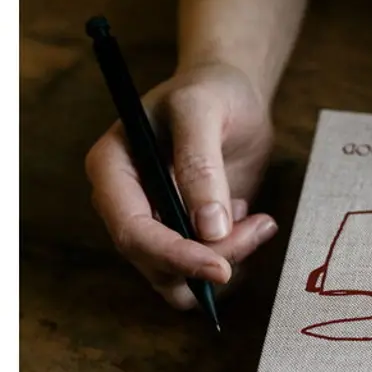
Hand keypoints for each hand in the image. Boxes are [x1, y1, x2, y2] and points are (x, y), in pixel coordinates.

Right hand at [85, 61, 277, 309]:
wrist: (230, 95)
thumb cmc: (210, 91)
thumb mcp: (202, 110)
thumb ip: (201, 165)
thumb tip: (209, 229)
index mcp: (111, 170)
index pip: (133, 232)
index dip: (174, 257)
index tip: (220, 268)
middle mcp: (124, 205)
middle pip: (155, 264)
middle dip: (211, 258)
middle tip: (258, 228)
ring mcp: (152, 225)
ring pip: (179, 279)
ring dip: (226, 262)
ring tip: (260, 222)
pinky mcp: (183, 237)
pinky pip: (200, 273)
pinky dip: (233, 259)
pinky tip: (252, 222)